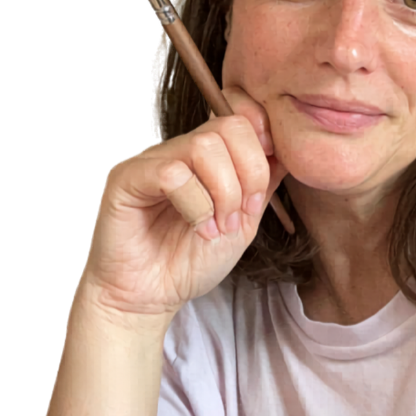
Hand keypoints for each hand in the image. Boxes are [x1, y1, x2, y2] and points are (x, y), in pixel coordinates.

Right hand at [80, 86, 287, 322]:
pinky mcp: (126, 178)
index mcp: (206, 154)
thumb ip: (263, 184)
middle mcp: (178, 148)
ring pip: (204, 146)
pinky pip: (171, 173)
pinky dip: (196, 205)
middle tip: (243, 214)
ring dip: (224, 193)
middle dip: (250, 172)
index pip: (242, 117)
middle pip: (229, 126)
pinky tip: (198, 229)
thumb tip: (289, 152)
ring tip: (220, 227)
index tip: (263, 188)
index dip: (264, 144)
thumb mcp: (243, 221)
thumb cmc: (191, 260)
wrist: (150, 298)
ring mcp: (151, 159)